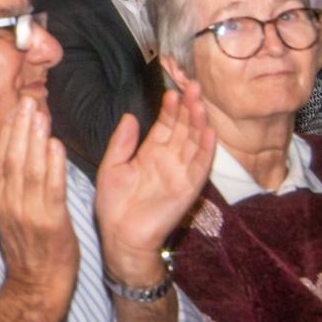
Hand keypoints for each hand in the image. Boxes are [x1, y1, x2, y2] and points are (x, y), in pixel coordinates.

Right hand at [0, 97, 79, 306]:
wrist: (36, 287)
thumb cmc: (28, 251)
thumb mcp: (10, 217)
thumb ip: (11, 189)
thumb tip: (17, 158)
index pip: (0, 160)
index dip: (8, 134)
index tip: (15, 110)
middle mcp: (9, 205)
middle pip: (12, 159)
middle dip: (19, 128)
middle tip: (27, 102)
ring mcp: (28, 214)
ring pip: (30, 169)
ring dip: (35, 140)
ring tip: (40, 115)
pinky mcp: (50, 223)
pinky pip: (51, 189)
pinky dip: (54, 166)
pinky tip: (57, 146)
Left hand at [94, 79, 215, 280]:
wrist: (120, 237)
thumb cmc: (113, 205)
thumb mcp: (112, 166)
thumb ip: (122, 142)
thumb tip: (130, 116)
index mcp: (151, 153)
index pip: (166, 125)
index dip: (171, 108)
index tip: (172, 89)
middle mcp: (169, 160)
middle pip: (184, 129)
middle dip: (189, 107)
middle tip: (193, 85)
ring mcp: (180, 173)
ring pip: (194, 142)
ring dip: (199, 122)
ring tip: (199, 102)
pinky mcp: (188, 188)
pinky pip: (200, 166)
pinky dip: (206, 149)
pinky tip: (209, 131)